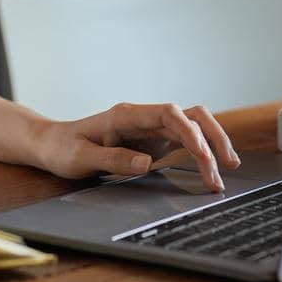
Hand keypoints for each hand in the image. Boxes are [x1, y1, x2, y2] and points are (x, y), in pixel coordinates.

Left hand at [32, 103, 241, 191]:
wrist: (52, 144)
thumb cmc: (62, 149)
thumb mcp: (80, 158)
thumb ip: (113, 159)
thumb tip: (146, 163)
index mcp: (126, 115)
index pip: (169, 113)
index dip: (190, 131)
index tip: (202, 155)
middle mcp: (143, 118)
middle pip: (190, 116)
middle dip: (212, 137)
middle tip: (226, 166)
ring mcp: (150, 129)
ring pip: (192, 126)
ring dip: (212, 142)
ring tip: (228, 167)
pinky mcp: (152, 142)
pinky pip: (184, 140)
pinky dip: (201, 151)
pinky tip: (211, 167)